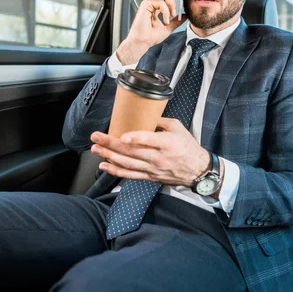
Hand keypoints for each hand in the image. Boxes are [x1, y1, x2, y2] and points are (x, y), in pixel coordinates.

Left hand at [90, 118, 210, 187]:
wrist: (197, 170)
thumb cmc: (188, 147)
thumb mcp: (178, 128)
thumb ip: (159, 121)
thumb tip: (142, 115)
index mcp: (167, 143)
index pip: (149, 140)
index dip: (135, 138)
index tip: (122, 136)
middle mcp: (158, 157)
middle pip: (131, 152)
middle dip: (111, 144)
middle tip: (96, 137)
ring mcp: (152, 168)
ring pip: (127, 163)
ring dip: (109, 156)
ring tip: (95, 149)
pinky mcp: (149, 176)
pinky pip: (130, 175)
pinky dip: (115, 171)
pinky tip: (104, 166)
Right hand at [116, 0, 188, 64]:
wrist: (143, 42)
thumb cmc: (150, 37)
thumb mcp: (168, 28)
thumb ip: (176, 21)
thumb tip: (184, 16)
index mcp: (156, 8)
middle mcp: (152, 4)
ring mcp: (148, 3)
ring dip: (172, 4)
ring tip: (173, 15)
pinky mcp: (146, 5)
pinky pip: (160, 2)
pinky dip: (166, 11)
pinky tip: (166, 20)